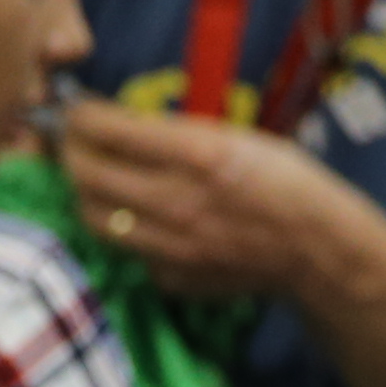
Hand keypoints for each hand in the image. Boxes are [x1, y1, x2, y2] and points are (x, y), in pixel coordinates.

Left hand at [51, 97, 385, 309]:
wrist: (318, 250)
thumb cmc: (286, 181)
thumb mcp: (236, 137)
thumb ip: (177, 133)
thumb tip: (122, 125)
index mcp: (197, 154)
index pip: (107, 128)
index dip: (80, 114)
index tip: (77, 109)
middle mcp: (176, 201)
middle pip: (85, 173)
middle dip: (68, 150)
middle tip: (71, 141)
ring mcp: (171, 246)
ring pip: (92, 216)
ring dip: (83, 192)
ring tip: (92, 178)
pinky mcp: (172, 277)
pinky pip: (127, 249)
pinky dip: (121, 229)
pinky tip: (135, 217)